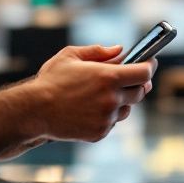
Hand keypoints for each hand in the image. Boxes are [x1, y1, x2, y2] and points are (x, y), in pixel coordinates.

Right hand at [33, 45, 155, 141]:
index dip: (149, 66)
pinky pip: (112, 123)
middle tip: (131, 78)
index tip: (149, 62)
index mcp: (108, 77)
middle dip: (138, 84)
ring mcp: (106, 118)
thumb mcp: (71, 55)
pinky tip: (92, 109)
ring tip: (104, 94)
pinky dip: (107, 115)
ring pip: (126, 109)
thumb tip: (119, 50)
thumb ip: (98, 51)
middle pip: (140, 92)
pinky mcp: (99, 133)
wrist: (34, 111)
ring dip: (122, 100)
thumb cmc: (51, 80)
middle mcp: (111, 99)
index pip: (144, 73)